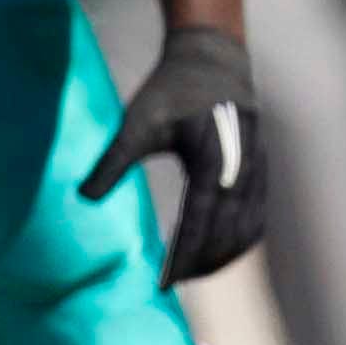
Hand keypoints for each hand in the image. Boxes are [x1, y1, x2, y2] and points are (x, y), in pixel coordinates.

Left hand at [80, 25, 268, 283]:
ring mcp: (258, 168)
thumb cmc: (171, 90)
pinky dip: (241, 240)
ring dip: (225, 256)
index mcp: (213, 156)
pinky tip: (219, 251)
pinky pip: (257, 216)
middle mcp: (242, 166)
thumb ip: (114, 160)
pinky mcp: (261, 170)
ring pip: (249, 227)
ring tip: (195, 274)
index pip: (200, 219)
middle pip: (229, 230)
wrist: (214, 60)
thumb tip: (84, 199)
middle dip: (204, 262)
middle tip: (175, 284)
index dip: (184, 255)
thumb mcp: (138, 120)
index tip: (165, 283)